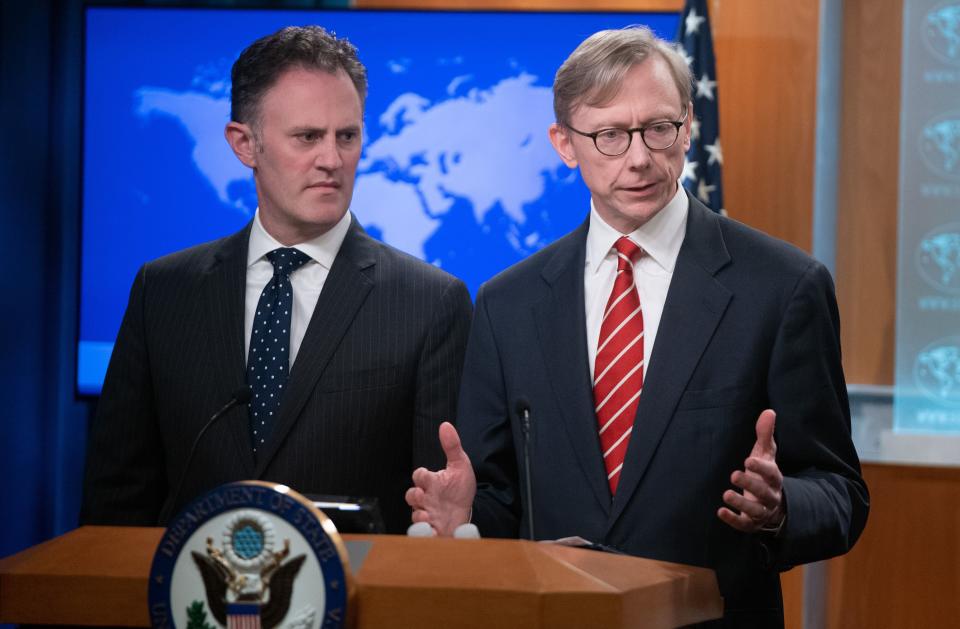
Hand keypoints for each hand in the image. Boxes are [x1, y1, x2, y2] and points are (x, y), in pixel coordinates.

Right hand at [405, 422, 476, 536]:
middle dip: (415, 496)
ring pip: (415, 515)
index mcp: (431, 483)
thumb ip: (452, 446)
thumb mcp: (460, 466)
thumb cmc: (460, 489)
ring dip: (419, 515)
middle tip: (424, 496)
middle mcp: (426, 498)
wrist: (467, 513)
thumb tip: (445, 424)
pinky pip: (422, 532)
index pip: (419, 476)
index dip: (421, 476)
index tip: (428, 477)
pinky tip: (433, 531)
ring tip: (429, 516)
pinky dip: (426, 533)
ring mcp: (428, 514)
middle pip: (411, 496)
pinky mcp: (432, 529)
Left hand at [718, 409, 784, 533]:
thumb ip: (765, 435)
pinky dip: (733, 519)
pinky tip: (720, 511)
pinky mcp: (751, 523)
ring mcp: (762, 511)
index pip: (772, 473)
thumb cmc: (764, 474)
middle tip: (733, 474)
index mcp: (774, 479)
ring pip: (755, 510)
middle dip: (750, 484)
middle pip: (764, 492)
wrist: (772, 505)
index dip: (762, 468)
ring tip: (725, 494)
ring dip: (741, 503)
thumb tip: (769, 411)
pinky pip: (744, 524)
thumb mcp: (765, 454)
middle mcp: (771, 496)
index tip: (749, 460)